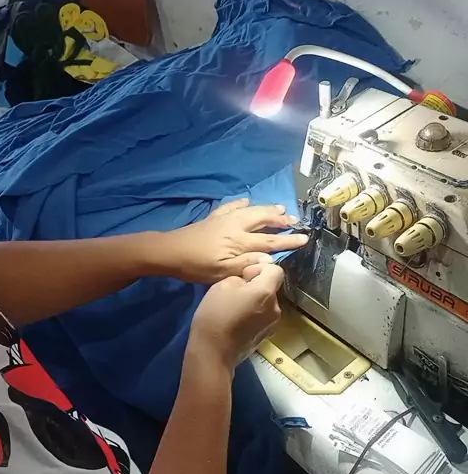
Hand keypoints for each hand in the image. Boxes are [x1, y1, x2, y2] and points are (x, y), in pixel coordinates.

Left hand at [162, 199, 307, 283]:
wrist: (170, 251)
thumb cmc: (197, 266)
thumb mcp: (222, 272)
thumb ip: (247, 264)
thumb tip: (271, 259)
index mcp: (240, 241)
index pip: (270, 241)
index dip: (288, 240)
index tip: (304, 238)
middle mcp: (236, 226)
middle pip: (263, 218)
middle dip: (280, 218)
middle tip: (294, 219)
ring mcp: (224, 219)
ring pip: (251, 209)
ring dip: (266, 208)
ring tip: (279, 207)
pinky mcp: (214, 217)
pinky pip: (232, 206)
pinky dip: (242, 203)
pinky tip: (246, 201)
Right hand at [189, 262, 283, 367]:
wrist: (214, 352)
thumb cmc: (215, 315)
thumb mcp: (222, 285)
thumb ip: (242, 277)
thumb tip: (249, 282)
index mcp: (266, 292)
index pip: (276, 270)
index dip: (260, 268)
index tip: (244, 276)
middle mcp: (275, 308)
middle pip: (270, 288)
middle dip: (255, 287)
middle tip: (234, 294)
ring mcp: (272, 324)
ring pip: (266, 304)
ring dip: (254, 302)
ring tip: (234, 310)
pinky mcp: (266, 336)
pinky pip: (262, 318)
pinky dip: (253, 316)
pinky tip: (237, 323)